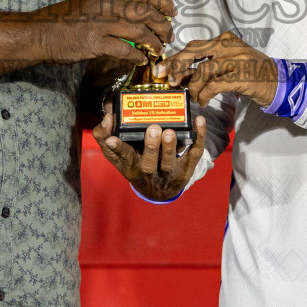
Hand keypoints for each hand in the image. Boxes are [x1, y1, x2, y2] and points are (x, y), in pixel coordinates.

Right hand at [30, 0, 173, 64]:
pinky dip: (137, 56)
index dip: (163, 0)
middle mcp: (108, 6)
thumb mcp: (91, 2)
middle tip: (168, 36)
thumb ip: (112, 4)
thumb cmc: (65, 18)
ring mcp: (101, 24)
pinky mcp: (95, 43)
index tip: (172, 11)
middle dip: (163, 26)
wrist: (41, 31)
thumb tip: (135, 12)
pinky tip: (140, 60)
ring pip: (140, 31)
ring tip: (158, 50)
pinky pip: (125, 50)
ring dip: (154, 43)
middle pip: (147, 12)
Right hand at [92, 106, 206, 201]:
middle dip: (151, 147)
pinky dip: (199, 138)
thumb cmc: (136, 166)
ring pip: (170, 163)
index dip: (117, 147)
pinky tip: (199, 121)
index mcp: (130, 166)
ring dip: (171, 147)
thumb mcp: (118, 156)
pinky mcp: (185, 170)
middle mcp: (148, 173)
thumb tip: (109, 114)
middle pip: (148, 164)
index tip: (112, 138)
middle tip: (154, 128)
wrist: (158, 192)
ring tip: (170, 132)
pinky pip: (193, 154)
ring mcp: (168, 173)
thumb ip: (107, 136)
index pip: (121, 157)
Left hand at [163, 32, 277, 107]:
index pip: (194, 45)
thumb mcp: (229, 63)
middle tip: (168, 80)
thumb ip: (207, 65)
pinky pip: (215, 85)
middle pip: (194, 52)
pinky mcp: (242, 77)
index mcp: (225, 40)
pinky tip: (203, 101)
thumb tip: (179, 74)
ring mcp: (237, 60)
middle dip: (177, 66)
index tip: (161, 68)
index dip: (176, 57)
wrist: (279, 82)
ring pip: (203, 70)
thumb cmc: (252, 73)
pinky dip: (205, 94)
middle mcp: (229, 46)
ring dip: (193, 86)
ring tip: (193, 97)